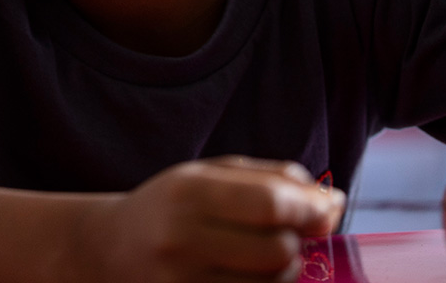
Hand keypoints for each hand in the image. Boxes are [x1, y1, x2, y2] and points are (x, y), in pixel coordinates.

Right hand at [95, 156, 344, 282]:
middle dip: (296, 242)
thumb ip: (270, 179)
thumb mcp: (209, 174)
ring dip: (283, 268)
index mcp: (187, 192)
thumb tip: (332, 202)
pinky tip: (248, 272)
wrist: (113, 249)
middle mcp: (182, 239)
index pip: (268, 204)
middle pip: (278, 251)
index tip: (326, 208)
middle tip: (288, 232)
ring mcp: (183, 282)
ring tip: (263, 253)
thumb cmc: (171, 205)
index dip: (310, 208)